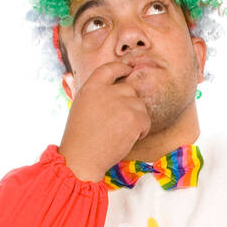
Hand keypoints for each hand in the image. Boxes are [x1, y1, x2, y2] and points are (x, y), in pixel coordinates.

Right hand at [58, 59, 152, 181]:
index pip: (110, 68)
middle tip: (119, 123)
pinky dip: (141, 130)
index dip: (121, 68)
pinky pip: (146, 119)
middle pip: (129, 89)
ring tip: (120, 133)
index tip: (128, 70)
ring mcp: (122, 103)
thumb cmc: (80, 138)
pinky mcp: (134, 118)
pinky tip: (128, 138)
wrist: (83, 158)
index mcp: (91, 87)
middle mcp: (107, 91)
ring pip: (140, 105)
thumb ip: (97, 94)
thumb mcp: (81, 107)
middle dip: (129, 104)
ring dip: (136, 118)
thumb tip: (114, 88)